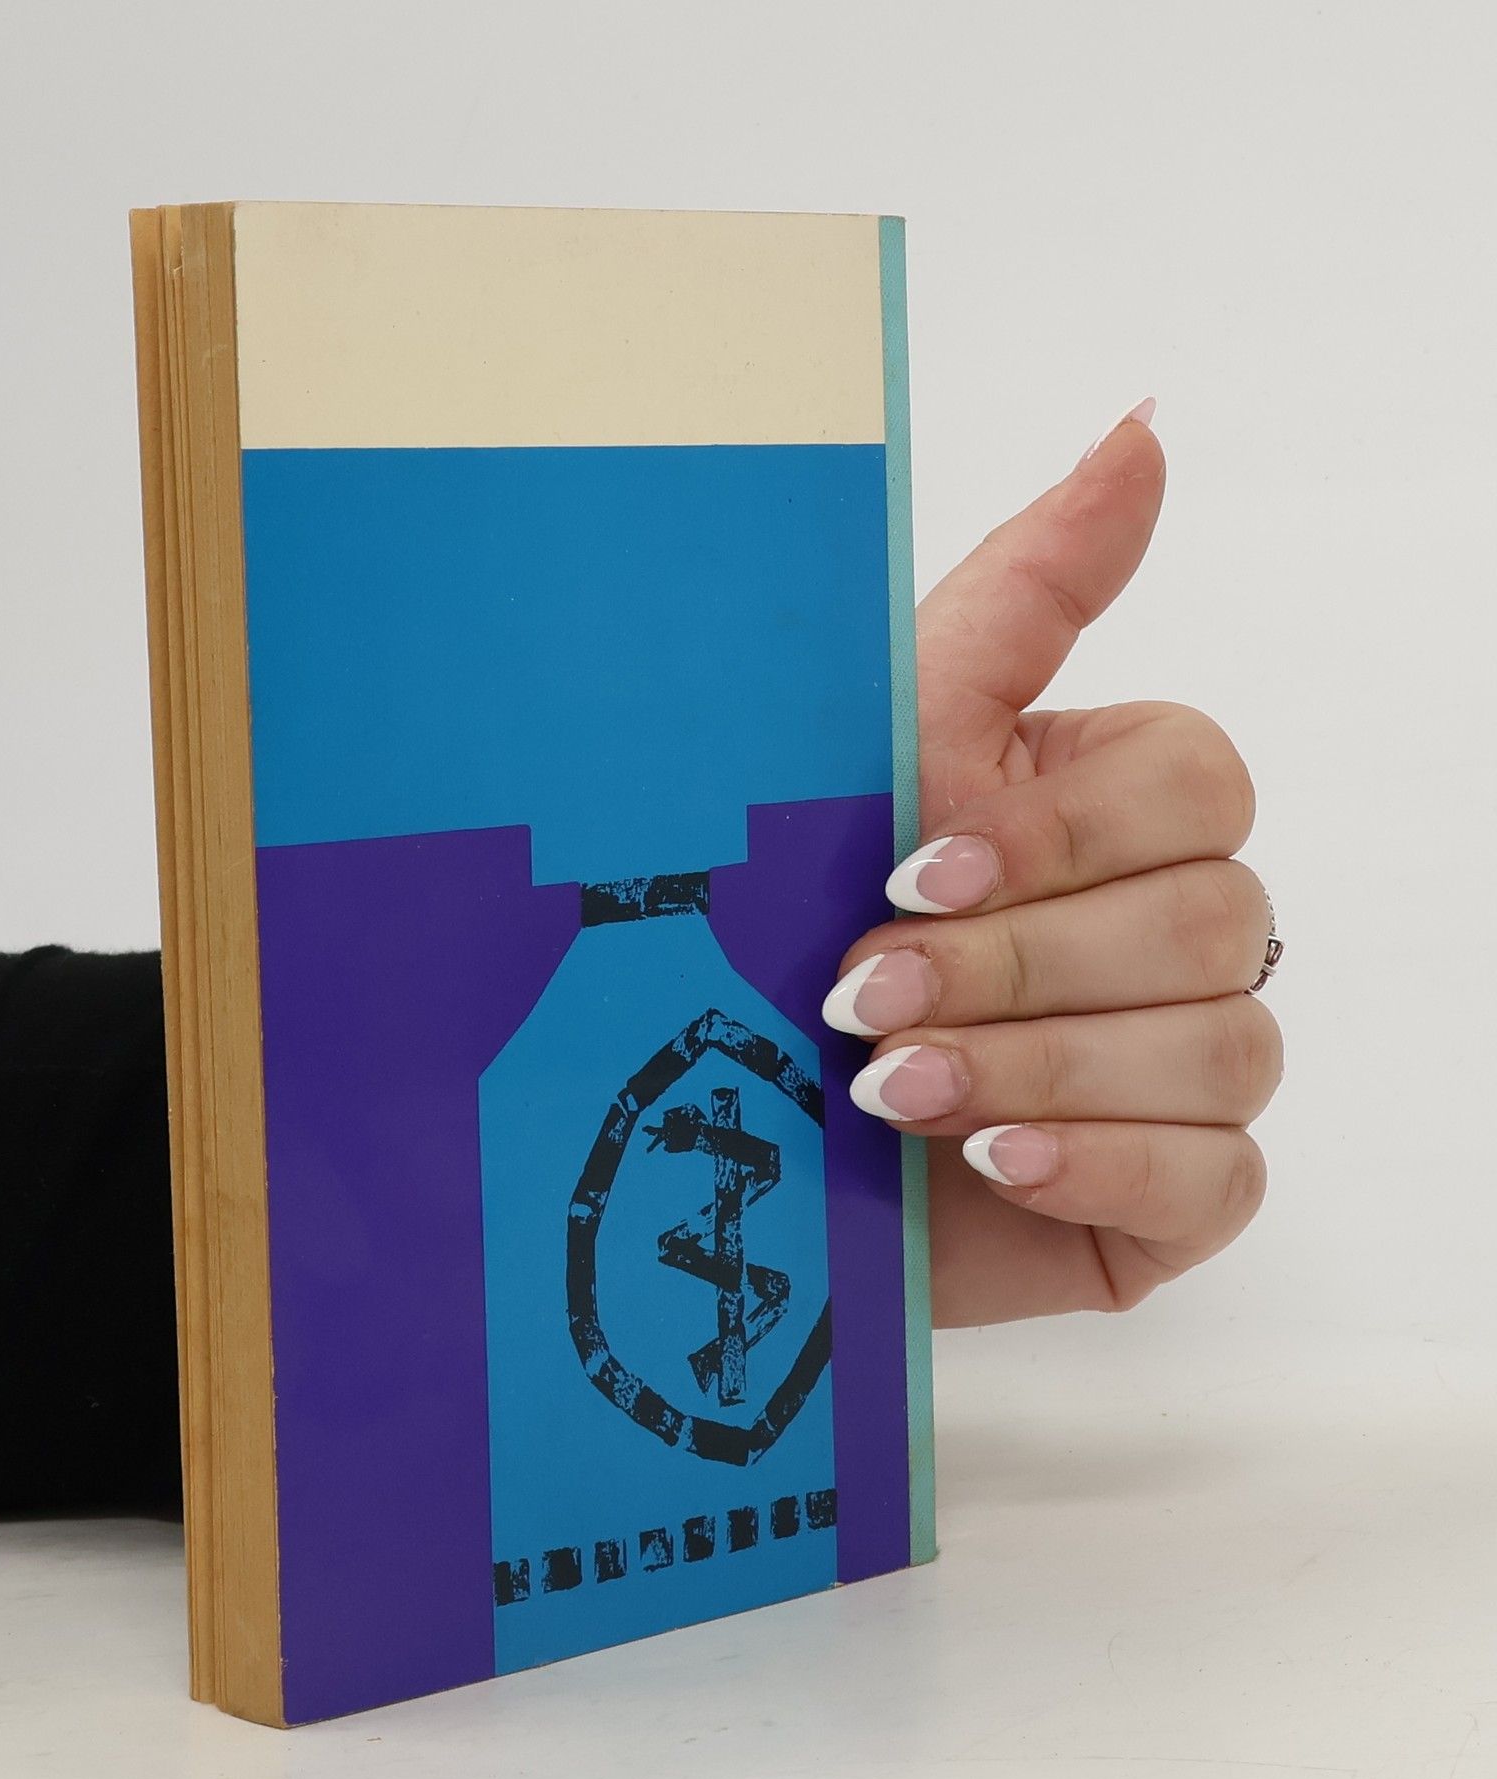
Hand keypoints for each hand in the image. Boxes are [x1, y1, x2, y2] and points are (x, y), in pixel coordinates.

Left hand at [824, 402, 1277, 1324]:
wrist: (721, 1121)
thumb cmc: (788, 920)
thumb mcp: (882, 744)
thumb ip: (1021, 595)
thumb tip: (1143, 425)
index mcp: (1112, 808)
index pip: (1196, 780)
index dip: (1062, 830)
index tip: (912, 869)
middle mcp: (1171, 925)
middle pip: (1212, 915)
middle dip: (1016, 961)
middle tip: (861, 994)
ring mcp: (1185, 1062)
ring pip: (1220, 1045)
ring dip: (1034, 1064)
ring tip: (887, 1087)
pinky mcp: (1176, 1190)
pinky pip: (1220, 1174)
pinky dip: (1102, 1163)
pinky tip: (993, 1159)